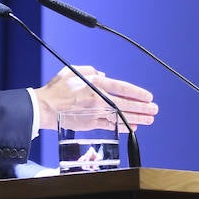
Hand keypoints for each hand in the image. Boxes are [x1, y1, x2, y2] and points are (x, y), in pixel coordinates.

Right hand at [33, 65, 158, 129]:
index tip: (148, 97)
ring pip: (121, 116)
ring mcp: (95, 113)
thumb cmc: (57, 89)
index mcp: (95, 84)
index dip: (137, 93)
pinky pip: (111, 125)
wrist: (44, 108)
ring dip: (137, 118)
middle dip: (143, 108)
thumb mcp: (73, 71)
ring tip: (150, 119)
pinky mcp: (91, 123)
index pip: (122, 88)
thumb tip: (105, 76)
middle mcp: (98, 99)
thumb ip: (92, 71)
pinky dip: (122, 126)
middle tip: (155, 109)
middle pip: (126, 104)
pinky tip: (133, 127)